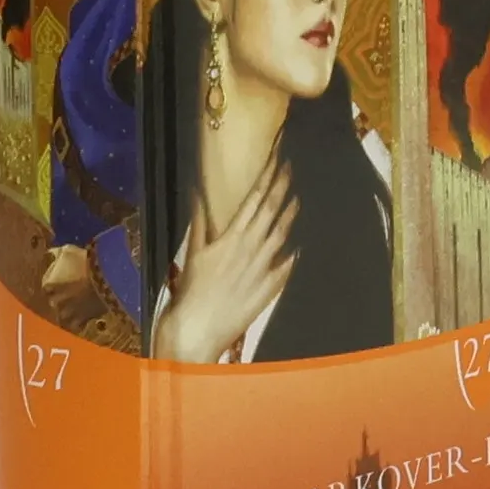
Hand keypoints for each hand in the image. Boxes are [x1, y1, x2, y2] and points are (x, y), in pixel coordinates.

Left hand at [37, 245, 108, 331]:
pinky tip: (83, 316)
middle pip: (54, 301)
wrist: (106, 277)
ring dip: (67, 311)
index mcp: (49, 284)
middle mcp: (54, 301)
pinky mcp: (81, 321)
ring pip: (63, 315)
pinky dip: (78, 321)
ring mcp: (67, 313)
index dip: (54, 283)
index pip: (46, 286)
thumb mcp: (69, 251)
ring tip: (76, 306)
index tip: (61, 280)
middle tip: (70, 292)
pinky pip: (76, 324)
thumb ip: (56, 254)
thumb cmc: (85, 261)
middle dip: (60, 298)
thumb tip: (50, 254)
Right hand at [154, 152, 299, 363]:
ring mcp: (264, 268)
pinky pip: (287, 266)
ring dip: (291, 214)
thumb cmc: (191, 291)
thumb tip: (197, 193)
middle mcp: (252, 248)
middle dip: (283, 186)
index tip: (277, 160)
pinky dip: (293, 253)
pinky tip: (298, 246)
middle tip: (291, 168)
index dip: (268, 177)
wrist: (199, 328)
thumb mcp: (192, 252)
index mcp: (232, 236)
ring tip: (298, 199)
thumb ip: (199, 222)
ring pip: (284, 234)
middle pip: (273, 210)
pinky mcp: (270, 288)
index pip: (255, 198)